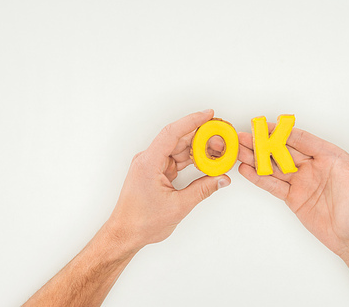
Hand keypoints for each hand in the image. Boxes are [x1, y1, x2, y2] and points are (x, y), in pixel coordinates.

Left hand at [105, 109, 230, 252]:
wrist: (125, 234)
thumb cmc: (141, 222)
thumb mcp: (178, 206)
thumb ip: (203, 190)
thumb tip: (221, 179)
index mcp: (149, 163)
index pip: (172, 133)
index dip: (192, 121)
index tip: (209, 115)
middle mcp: (149, 159)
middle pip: (178, 139)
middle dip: (202, 137)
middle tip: (222, 140)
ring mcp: (153, 165)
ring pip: (179, 149)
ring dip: (199, 149)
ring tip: (218, 152)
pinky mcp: (157, 172)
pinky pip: (177, 160)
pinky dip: (192, 160)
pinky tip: (207, 162)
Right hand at [237, 122, 348, 256]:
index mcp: (330, 156)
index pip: (302, 140)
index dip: (284, 132)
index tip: (267, 125)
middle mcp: (313, 166)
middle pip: (283, 151)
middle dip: (262, 143)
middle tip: (243, 135)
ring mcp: (301, 182)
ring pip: (274, 166)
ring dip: (256, 157)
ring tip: (237, 150)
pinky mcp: (294, 198)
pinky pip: (273, 185)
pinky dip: (259, 177)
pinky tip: (246, 169)